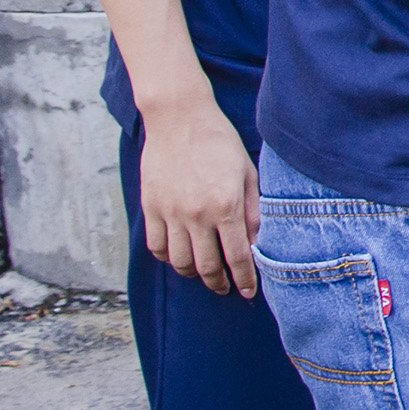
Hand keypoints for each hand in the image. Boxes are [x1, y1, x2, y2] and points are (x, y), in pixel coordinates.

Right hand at [136, 95, 259, 297]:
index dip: (244, 280)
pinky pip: (157, 246)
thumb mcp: (247, 173)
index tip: (248, 292)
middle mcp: (196, 214)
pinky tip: (180, 256)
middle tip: (226, 287)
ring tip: (204, 274)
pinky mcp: (150, 207)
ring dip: (194, 274)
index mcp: (226, 205)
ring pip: (180, 262)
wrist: (179, 117)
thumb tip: (257, 244)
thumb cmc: (219, 141)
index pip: (236, 257)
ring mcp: (170, 212)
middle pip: (207, 267)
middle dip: (219, 283)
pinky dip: (168, 258)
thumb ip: (253, 211)